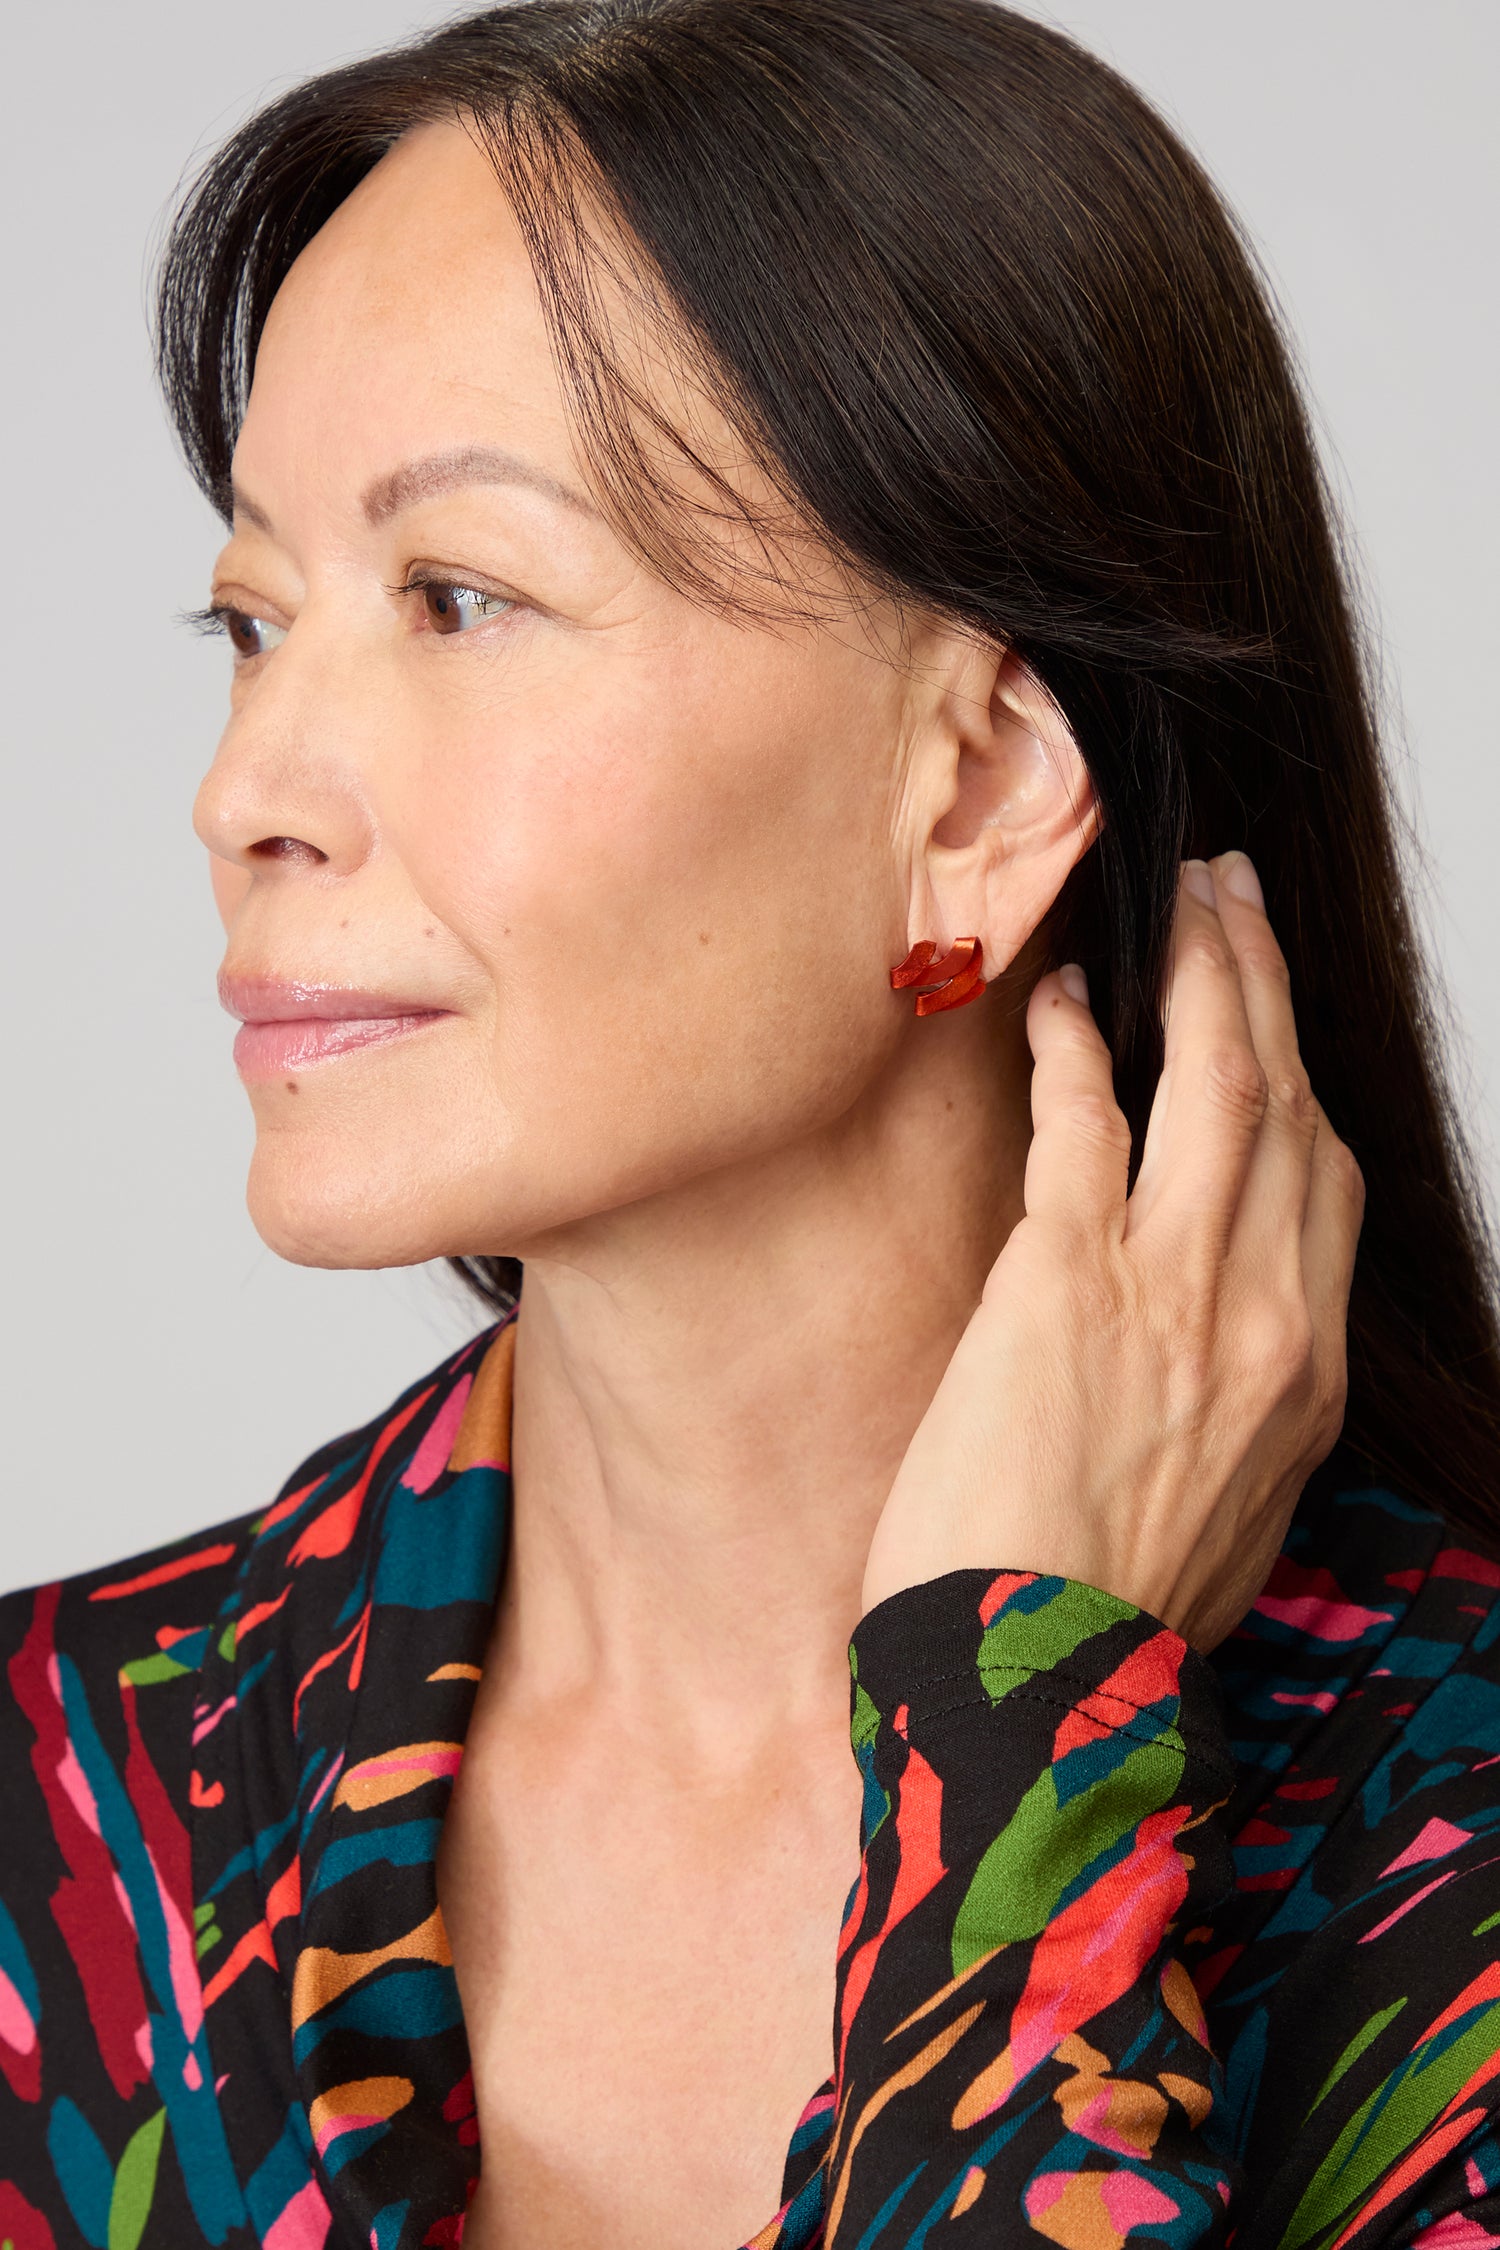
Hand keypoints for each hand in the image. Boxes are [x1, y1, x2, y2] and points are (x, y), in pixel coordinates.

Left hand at [862, 852, 1364, 1651]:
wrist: (1037, 1692)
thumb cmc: (1102, 1619)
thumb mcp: (1222, 1520)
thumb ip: (1238, 1421)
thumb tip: (1218, 1371)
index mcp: (1302, 1375)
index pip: (1327, 1186)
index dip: (1303, 1082)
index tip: (1275, 1026)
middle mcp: (1264, 1315)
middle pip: (1289, 1106)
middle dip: (1264, 985)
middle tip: (1232, 903)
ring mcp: (1174, 1290)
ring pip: (1217, 1087)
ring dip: (1202, 976)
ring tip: (1179, 903)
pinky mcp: (1066, 1282)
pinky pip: (1087, 1124)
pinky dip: (1077, 1048)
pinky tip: (1060, 1000)